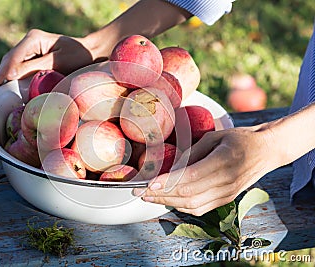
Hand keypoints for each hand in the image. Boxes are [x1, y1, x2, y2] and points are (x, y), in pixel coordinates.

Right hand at [0, 29, 94, 91]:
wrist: (91, 52)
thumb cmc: (78, 57)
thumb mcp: (57, 63)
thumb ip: (34, 69)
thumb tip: (12, 76)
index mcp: (33, 39)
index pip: (12, 59)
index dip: (1, 74)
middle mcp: (29, 41)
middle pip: (9, 60)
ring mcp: (31, 47)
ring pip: (12, 63)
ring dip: (4, 76)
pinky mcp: (34, 54)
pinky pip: (20, 66)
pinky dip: (14, 76)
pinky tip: (8, 86)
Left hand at [133, 126, 277, 215]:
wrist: (265, 151)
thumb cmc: (239, 139)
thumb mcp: (215, 137)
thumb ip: (192, 152)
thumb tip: (170, 167)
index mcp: (224, 161)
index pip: (190, 178)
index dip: (167, 183)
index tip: (148, 184)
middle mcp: (227, 181)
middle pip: (188, 195)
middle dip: (161, 195)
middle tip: (140, 192)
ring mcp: (228, 194)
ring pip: (192, 205)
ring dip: (168, 203)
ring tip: (149, 197)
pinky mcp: (226, 200)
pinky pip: (200, 209)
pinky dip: (181, 206)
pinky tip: (168, 200)